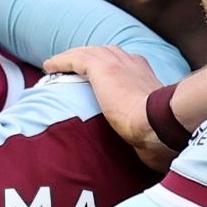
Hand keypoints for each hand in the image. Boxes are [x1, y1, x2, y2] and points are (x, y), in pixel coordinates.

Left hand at [44, 45, 174, 170]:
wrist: (155, 122)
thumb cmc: (157, 131)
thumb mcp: (151, 122)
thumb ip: (145, 126)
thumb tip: (150, 154)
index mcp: (144, 74)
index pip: (123, 62)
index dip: (108, 65)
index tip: (97, 75)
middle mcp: (131, 63)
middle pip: (104, 52)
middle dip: (88, 56)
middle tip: (72, 65)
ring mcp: (117, 63)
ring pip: (87, 53)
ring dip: (71, 57)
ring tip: (55, 64)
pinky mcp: (103, 68)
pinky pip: (75, 60)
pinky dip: (61, 61)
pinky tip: (49, 66)